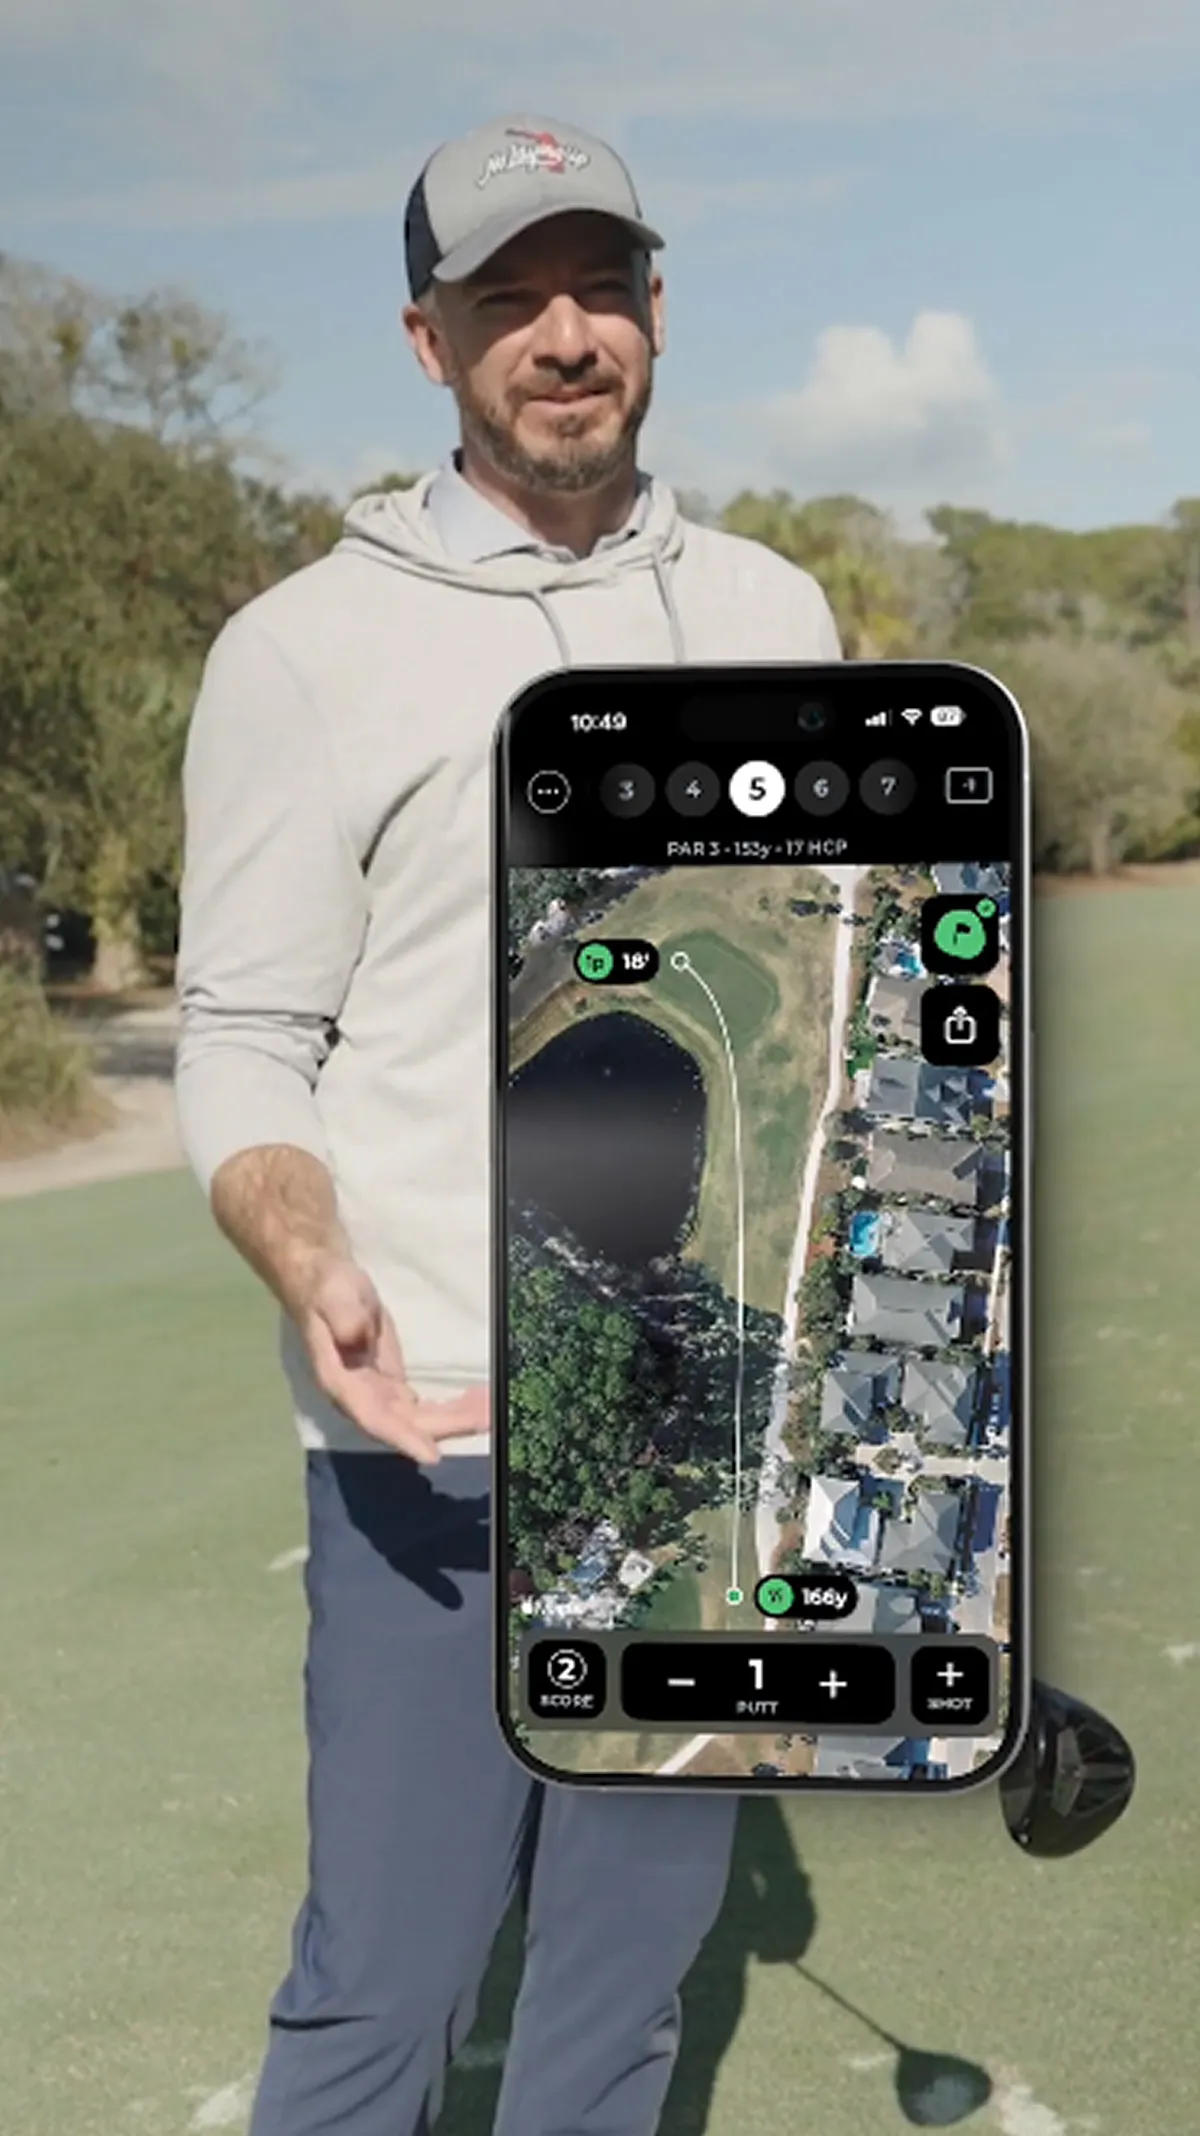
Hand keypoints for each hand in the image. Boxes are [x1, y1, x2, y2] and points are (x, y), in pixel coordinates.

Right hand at [297, 1255, 488, 1461]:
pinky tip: (476, 1405)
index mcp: (342, 1384)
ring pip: (419, 1418)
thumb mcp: (334, 1296)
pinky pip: (422, 1407)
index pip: (374, 1419)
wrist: (324, 1283)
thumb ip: (345, 1318)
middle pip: (407, 1424)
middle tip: (486, 1418)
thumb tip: (358, 1338)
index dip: (403, 1438)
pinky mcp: (392, 1384)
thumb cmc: (327, 1289)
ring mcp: (379, 1393)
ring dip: (454, 1418)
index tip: (431, 1455)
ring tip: (490, 1409)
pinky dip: (449, 1408)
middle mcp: (361, 1398)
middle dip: (445, 1425)